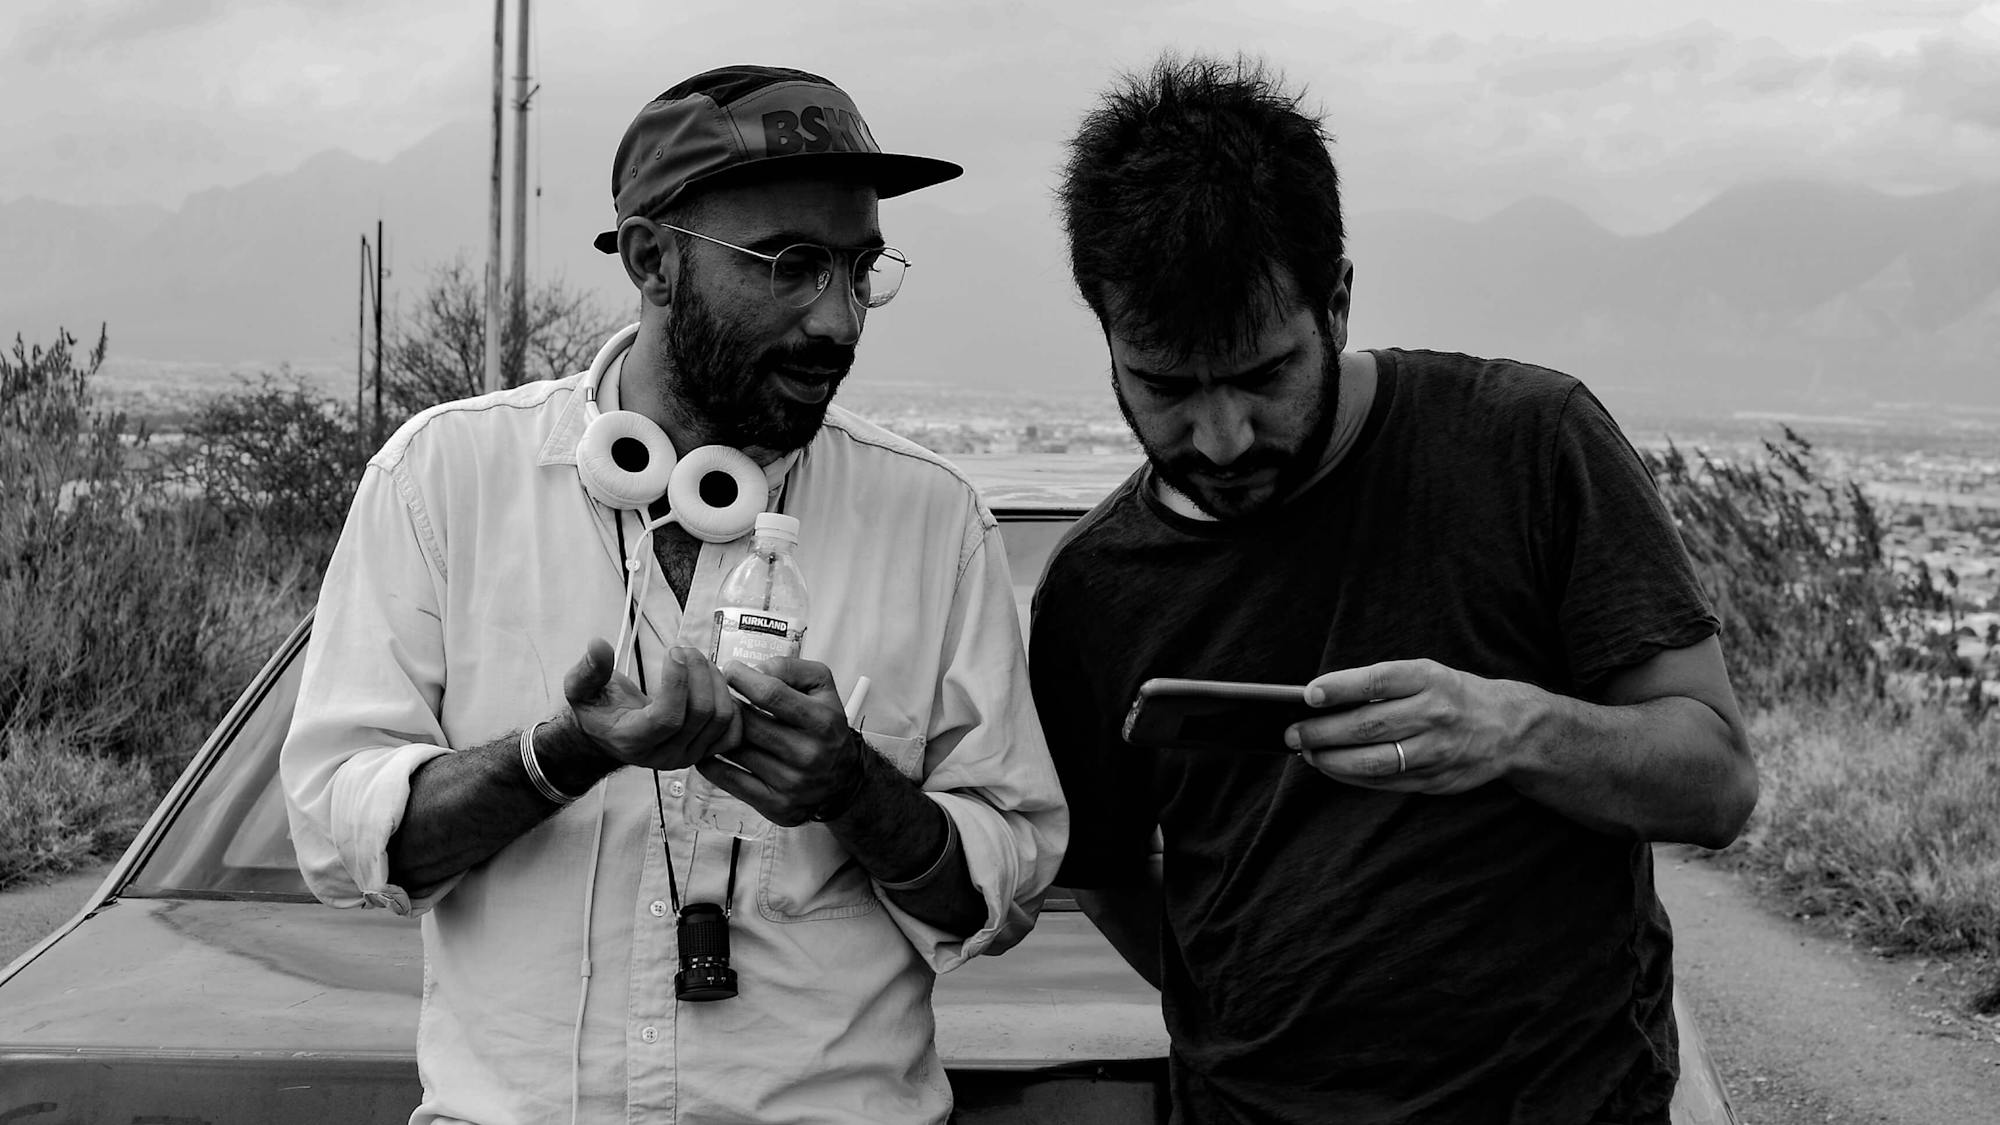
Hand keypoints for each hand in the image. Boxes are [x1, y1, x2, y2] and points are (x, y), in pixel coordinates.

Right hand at [562, 639, 741, 771]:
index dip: (677, 681)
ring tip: (698, 660)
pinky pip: (734, 731)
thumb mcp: (580, 689)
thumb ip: (588, 669)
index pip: (668, 717)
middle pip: (701, 714)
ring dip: (716, 681)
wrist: (610, 735)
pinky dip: (732, 702)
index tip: (673, 652)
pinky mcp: (706, 751)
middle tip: (686, 650)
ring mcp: (689, 756)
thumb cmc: (598, 710)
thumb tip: (598, 645)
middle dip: (699, 673)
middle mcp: (665, 755)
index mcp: (634, 741)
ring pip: (722, 719)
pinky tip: (714, 680)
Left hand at [705, 657, 864, 826]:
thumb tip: (753, 671)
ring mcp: (792, 783)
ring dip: (720, 733)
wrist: (843, 780)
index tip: (730, 670)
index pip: (770, 693)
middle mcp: (809, 754)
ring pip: (736, 750)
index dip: (743, 678)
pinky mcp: (776, 805)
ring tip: (718, 722)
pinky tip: (711, 748)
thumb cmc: (824, 726)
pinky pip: (730, 780)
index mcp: (822, 720)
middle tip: (720, 697)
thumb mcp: (821, 686)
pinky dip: (712, 763)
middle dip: (728, 705)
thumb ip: (789, 668)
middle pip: (748, 723)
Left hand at [1288, 658, 1531, 794]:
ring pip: (1374, 761)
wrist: (1509, 728)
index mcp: (1429, 679)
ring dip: (1332, 760)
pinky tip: (1332, 768)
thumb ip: (1382, 686)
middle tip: (1293, 733)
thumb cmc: (1453, 695)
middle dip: (1323, 732)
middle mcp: (1434, 713)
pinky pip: (1384, 782)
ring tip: (1307, 753)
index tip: (1309, 694)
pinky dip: (1351, 776)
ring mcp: (1436, 750)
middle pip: (1369, 726)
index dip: (1341, 688)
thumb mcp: (1427, 675)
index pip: (1378, 681)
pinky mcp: (1435, 779)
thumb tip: (1323, 699)